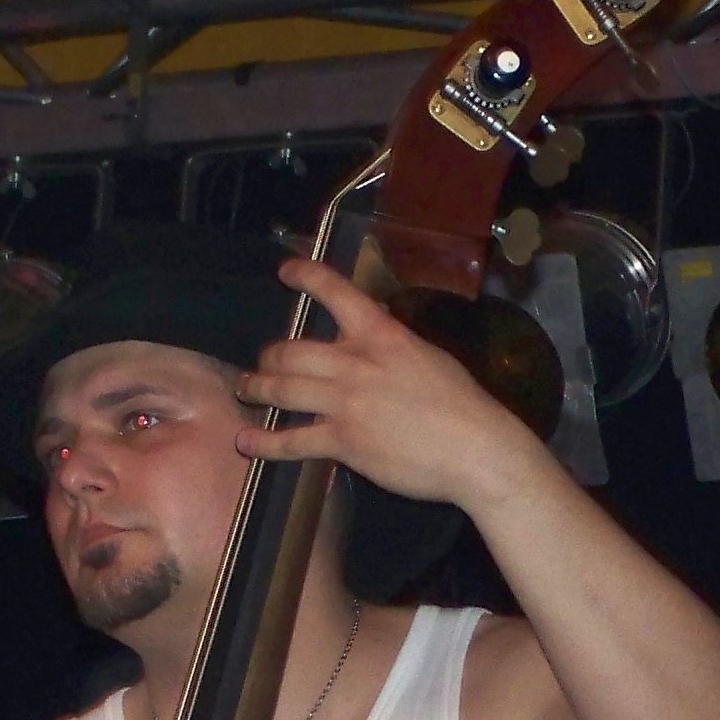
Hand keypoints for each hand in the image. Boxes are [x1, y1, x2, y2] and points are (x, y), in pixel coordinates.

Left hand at [234, 258, 551, 512]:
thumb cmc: (460, 404)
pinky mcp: (342, 442)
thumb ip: (390, 347)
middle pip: (289, 351)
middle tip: (263, 363)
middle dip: (269, 357)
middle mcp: (354, 363)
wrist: (474, 449)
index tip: (285, 271)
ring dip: (256, 389)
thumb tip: (373, 341)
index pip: (335, 292)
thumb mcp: (426, 356)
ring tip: (246, 389)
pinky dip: (263, 442)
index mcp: (380, 335)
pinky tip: (244, 441)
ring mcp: (344, 403)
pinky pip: (291, 440)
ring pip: (281, 390)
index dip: (304, 276)